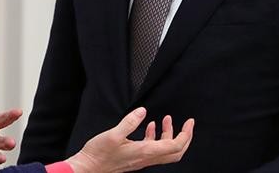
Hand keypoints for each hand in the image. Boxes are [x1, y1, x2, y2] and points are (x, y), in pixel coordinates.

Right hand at [66, 108, 193, 172]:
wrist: (89, 168)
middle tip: (187, 123)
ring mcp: (141, 159)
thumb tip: (143, 111)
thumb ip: (129, 122)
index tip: (189, 121)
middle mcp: (146, 157)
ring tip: (165, 119)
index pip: (174, 146)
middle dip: (184, 137)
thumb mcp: (113, 134)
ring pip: (165, 151)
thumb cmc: (99, 153)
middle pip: (175, 152)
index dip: (185, 134)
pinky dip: (156, 138)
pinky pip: (153, 149)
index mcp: (145, 152)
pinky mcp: (135, 158)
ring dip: (169, 135)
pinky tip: (150, 126)